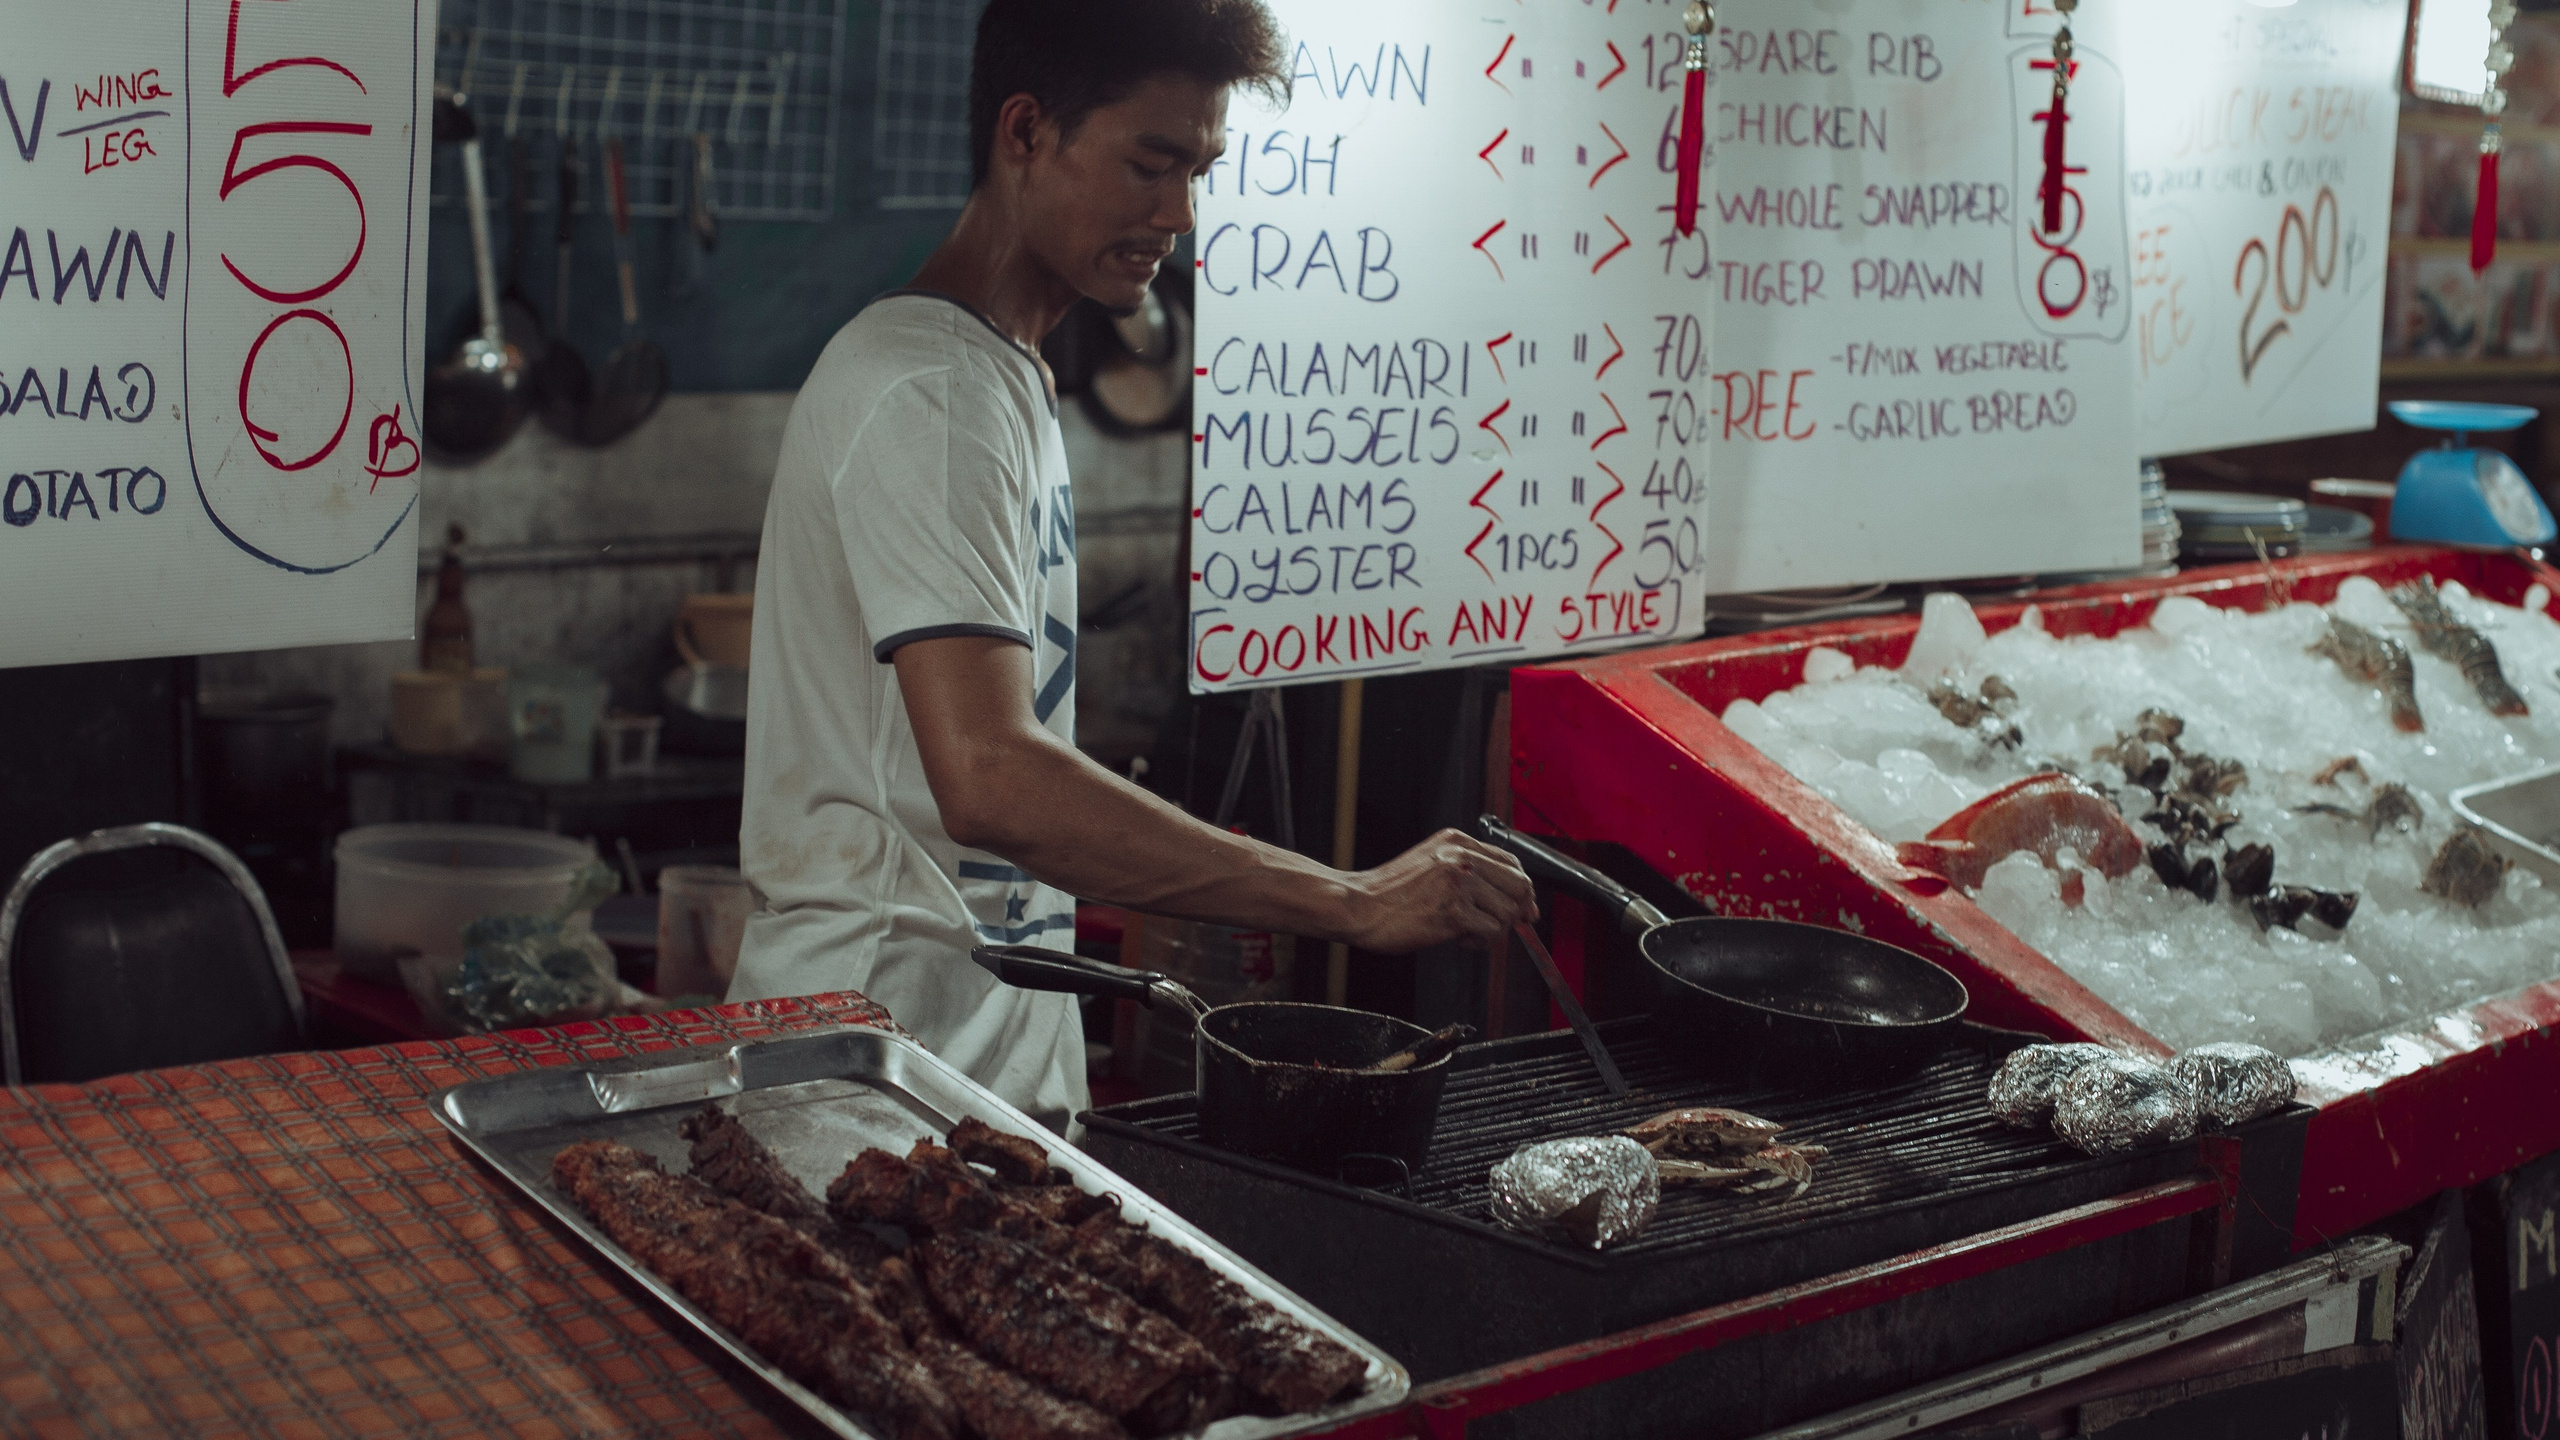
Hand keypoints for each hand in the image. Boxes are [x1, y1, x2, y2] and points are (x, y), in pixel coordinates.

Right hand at [1340, 828, 1539, 951]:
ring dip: (1494, 930)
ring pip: (1507, 913)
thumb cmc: (1389, 892)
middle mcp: (1461, 857)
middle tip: (1501, 925)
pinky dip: (1480, 942)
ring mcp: (1459, 884)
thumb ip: (1467, 870)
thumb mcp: (1430, 864)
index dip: (1523, 888)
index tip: (1524, 907)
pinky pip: (1491, 932)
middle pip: (1520, 885)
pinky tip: (1459, 939)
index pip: (1511, 861)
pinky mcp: (1454, 912)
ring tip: (1467, 932)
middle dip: (1517, 911)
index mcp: (1457, 841)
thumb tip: (1509, 897)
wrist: (1358, 905)